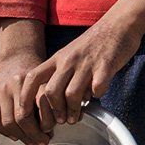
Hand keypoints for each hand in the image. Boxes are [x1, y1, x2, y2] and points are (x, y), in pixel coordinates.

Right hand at [0, 51, 54, 144]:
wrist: (19, 59)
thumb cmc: (39, 75)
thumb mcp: (51, 82)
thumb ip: (52, 101)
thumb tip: (54, 127)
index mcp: (34, 79)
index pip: (40, 107)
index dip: (46, 123)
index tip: (50, 133)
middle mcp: (16, 83)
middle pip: (22, 117)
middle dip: (33, 134)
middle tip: (42, 142)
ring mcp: (1, 88)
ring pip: (8, 121)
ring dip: (21, 136)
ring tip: (31, 142)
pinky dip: (5, 131)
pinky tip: (16, 136)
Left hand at [27, 17, 142, 129]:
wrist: (119, 24)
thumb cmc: (95, 43)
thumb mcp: (71, 53)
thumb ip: (62, 73)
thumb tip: (59, 100)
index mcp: (58, 58)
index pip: (32, 78)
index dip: (25, 98)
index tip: (25, 113)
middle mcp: (69, 60)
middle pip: (51, 91)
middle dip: (55, 110)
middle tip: (61, 120)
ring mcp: (87, 63)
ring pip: (72, 94)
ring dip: (74, 110)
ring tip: (76, 117)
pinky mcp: (105, 66)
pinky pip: (97, 88)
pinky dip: (97, 96)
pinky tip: (98, 95)